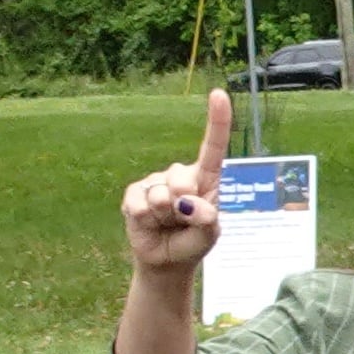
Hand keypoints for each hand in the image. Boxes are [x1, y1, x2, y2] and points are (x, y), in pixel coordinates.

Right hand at [122, 88, 232, 277]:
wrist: (166, 259)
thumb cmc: (193, 242)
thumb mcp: (208, 235)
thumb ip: (206, 220)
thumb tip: (188, 203)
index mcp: (206, 179)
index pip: (213, 148)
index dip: (217, 121)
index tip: (219, 94)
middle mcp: (181, 175)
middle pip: (183, 178)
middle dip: (183, 202)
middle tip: (182, 219)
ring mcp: (155, 182)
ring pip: (160, 195)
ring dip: (164, 216)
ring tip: (167, 223)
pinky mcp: (134, 193)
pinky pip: (139, 204)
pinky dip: (145, 219)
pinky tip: (149, 222)